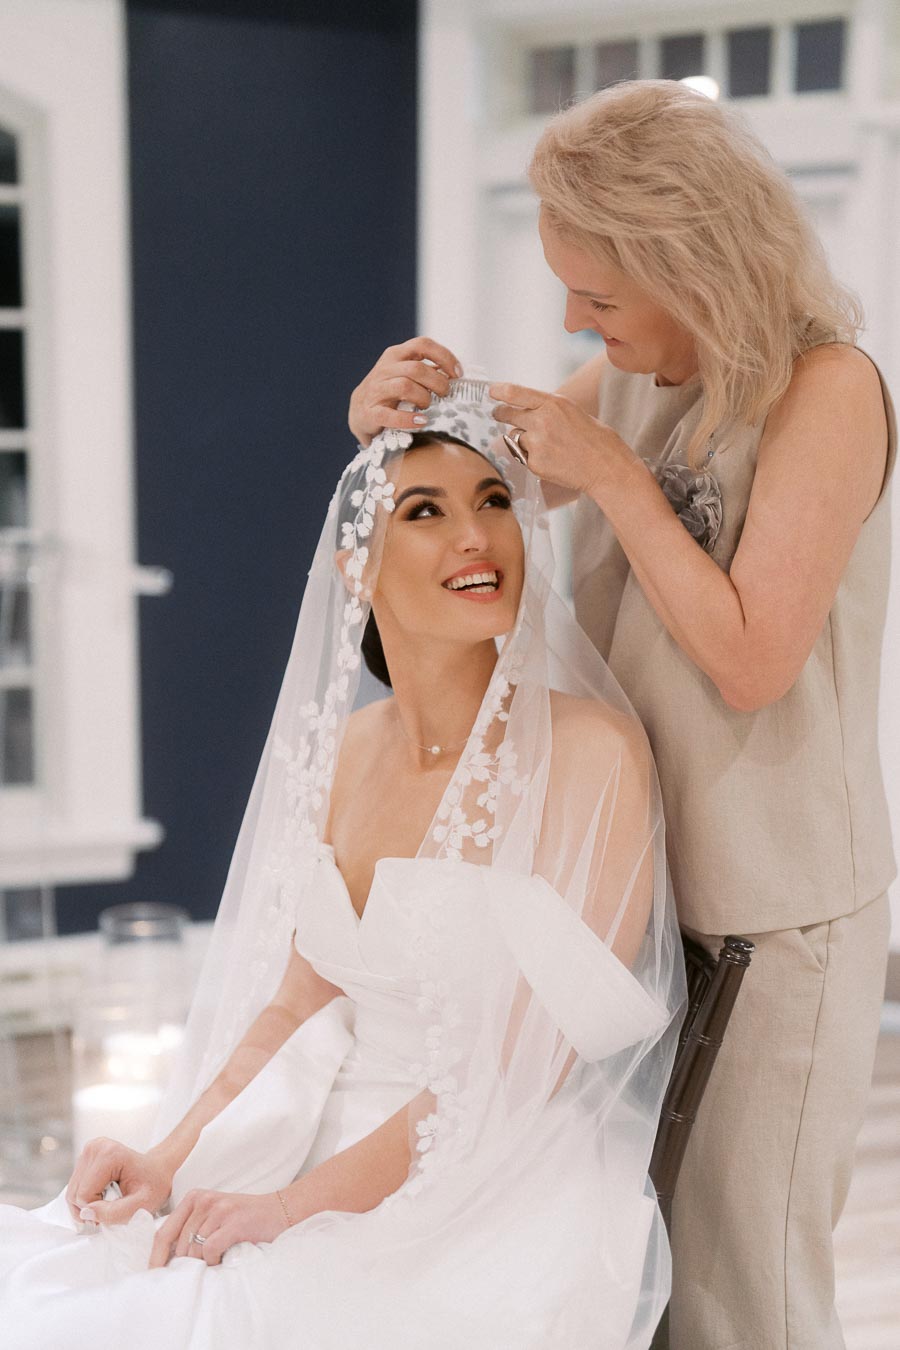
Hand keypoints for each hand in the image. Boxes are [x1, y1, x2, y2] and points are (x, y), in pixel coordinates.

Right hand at [66, 1137, 175, 1226]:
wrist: (159, 1169)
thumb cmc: (154, 1185)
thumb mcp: (142, 1205)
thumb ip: (114, 1213)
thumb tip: (86, 1213)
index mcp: (109, 1154)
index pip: (85, 1195)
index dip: (98, 1210)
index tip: (117, 1208)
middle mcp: (95, 1147)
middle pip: (75, 1193)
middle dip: (91, 1208)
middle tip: (114, 1208)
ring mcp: (89, 1150)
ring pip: (72, 1192)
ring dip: (88, 1204)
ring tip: (110, 1201)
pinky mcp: (85, 1157)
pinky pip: (75, 1187)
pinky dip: (86, 1198)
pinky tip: (104, 1196)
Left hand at [148, 1188, 287, 1267]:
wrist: (280, 1210)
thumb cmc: (245, 1219)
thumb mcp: (214, 1216)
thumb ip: (192, 1227)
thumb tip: (167, 1259)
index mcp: (195, 1197)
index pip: (164, 1231)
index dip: (156, 1256)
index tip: (152, 1275)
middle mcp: (204, 1200)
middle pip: (178, 1244)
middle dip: (183, 1264)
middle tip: (193, 1274)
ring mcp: (219, 1210)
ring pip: (194, 1249)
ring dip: (203, 1263)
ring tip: (216, 1262)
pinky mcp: (233, 1221)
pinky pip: (210, 1249)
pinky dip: (214, 1261)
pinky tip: (223, 1260)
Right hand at [349, 337, 461, 445]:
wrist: (359, 412)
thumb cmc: (391, 393)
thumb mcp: (406, 375)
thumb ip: (427, 371)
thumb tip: (457, 374)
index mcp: (396, 355)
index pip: (423, 344)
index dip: (444, 357)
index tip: (458, 374)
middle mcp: (385, 368)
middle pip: (417, 368)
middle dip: (437, 383)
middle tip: (445, 395)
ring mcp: (376, 390)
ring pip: (404, 386)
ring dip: (423, 398)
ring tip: (428, 408)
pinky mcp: (369, 412)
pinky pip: (390, 415)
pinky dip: (408, 419)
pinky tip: (421, 422)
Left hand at [490, 382, 636, 498]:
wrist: (606, 467)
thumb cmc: (594, 438)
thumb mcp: (572, 412)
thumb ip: (548, 409)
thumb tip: (526, 409)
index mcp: (553, 403)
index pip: (515, 393)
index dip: (499, 391)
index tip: (492, 391)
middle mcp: (541, 421)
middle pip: (507, 415)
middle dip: (501, 414)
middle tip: (498, 414)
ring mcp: (536, 443)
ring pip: (516, 437)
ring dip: (524, 440)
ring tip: (549, 446)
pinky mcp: (534, 463)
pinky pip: (524, 457)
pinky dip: (533, 458)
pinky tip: (553, 460)